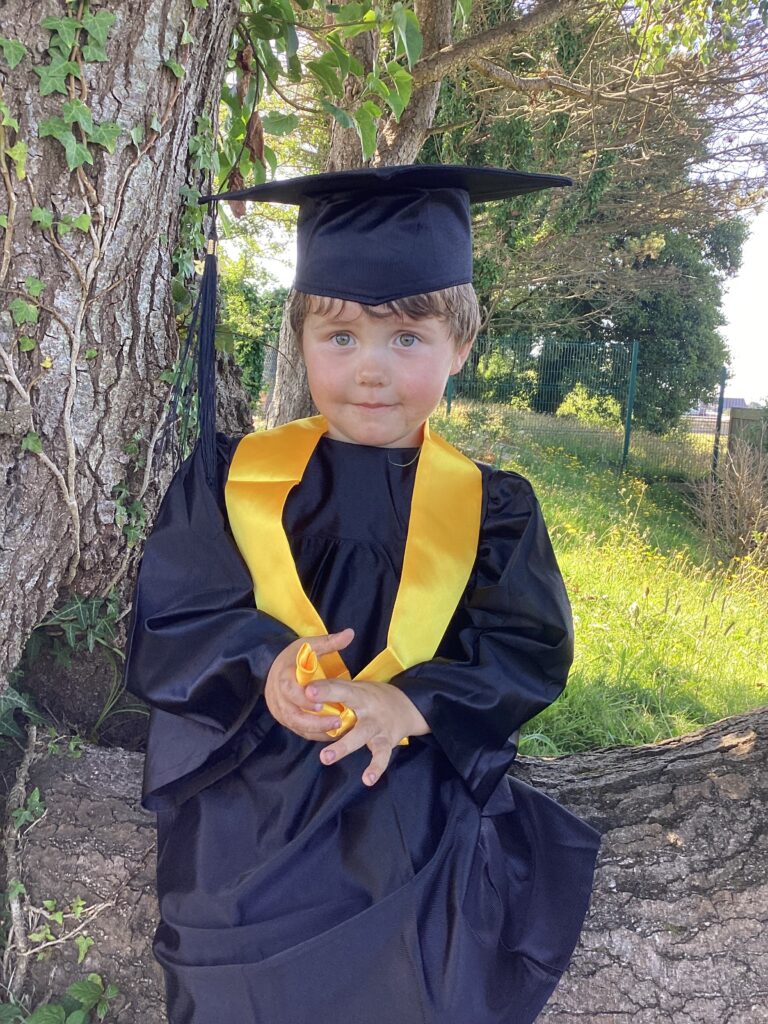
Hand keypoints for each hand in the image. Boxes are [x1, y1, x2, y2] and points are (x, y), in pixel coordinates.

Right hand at [265, 628, 355, 740]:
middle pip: (292, 714)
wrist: (275, 668)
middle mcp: (278, 696)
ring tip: (338, 729)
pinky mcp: (284, 719)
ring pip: (295, 725)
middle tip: (337, 722)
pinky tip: (332, 734)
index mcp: (283, 675)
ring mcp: (280, 710)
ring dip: (316, 730)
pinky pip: (298, 731)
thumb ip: (329, 642)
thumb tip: (350, 633)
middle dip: (314, 721)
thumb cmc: (295, 656)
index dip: (304, 699)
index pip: (289, 690)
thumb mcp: (309, 645)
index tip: (321, 705)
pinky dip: (314, 734)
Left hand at [305, 677, 430, 787]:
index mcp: (359, 693)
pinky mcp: (386, 742)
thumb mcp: (358, 688)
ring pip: (360, 736)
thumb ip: (335, 689)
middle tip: (310, 719)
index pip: (339, 688)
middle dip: (330, 716)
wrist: (409, 706)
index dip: (324, 689)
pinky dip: (376, 768)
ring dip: (343, 747)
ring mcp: (377, 726)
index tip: (307, 690)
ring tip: (325, 757)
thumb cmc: (375, 697)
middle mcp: (368, 709)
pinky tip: (367, 780)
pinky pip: (381, 757)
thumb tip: (304, 686)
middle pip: (349, 712)